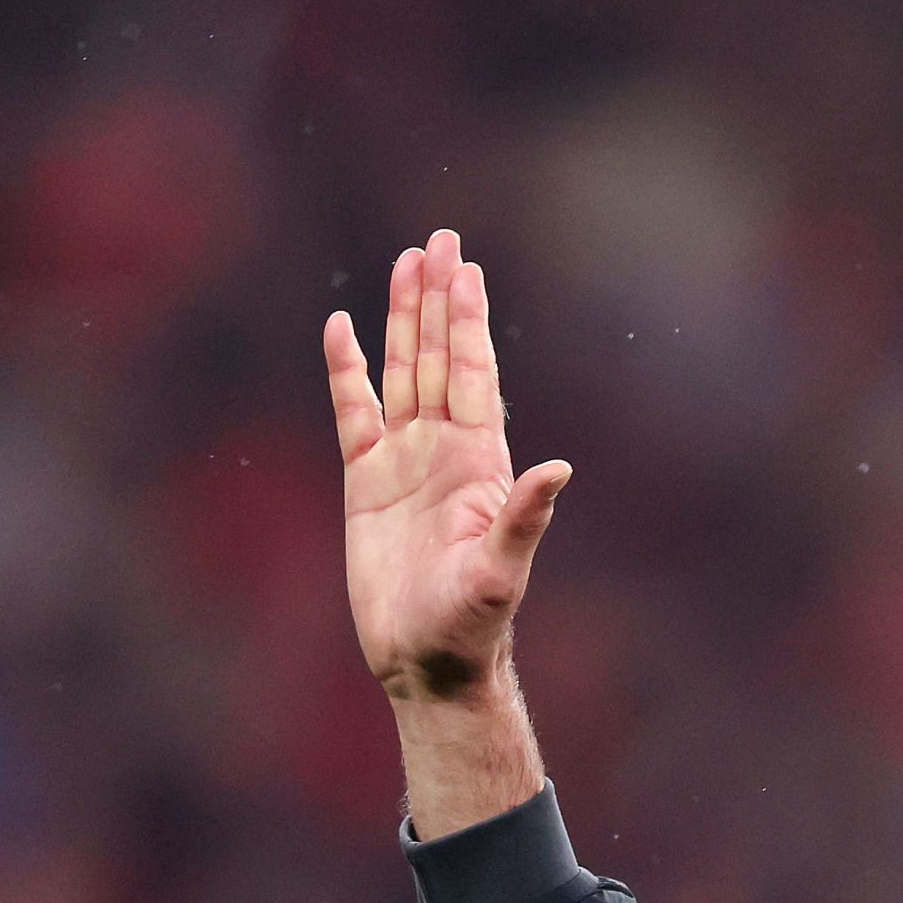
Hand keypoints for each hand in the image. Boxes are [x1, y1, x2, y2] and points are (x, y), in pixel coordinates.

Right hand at [327, 231, 569, 707]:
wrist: (427, 662)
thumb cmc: (471, 625)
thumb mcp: (500, 570)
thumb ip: (525, 517)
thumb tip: (561, 470)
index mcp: (481, 462)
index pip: (473, 374)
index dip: (468, 321)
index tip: (466, 268)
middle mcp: (444, 451)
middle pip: (439, 357)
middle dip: (440, 299)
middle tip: (441, 239)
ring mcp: (404, 462)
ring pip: (402, 373)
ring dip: (402, 320)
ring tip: (406, 263)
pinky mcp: (366, 483)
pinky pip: (353, 413)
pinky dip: (347, 372)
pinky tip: (342, 329)